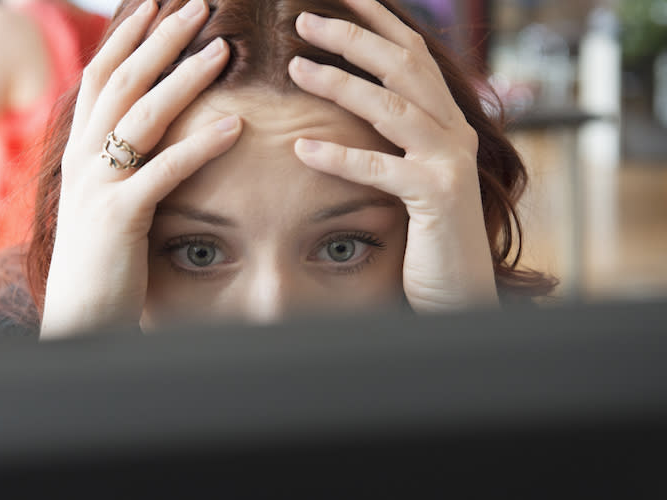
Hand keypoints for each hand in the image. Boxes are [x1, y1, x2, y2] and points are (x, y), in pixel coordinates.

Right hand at [41, 0, 242, 337]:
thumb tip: (155, 140)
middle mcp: (82, 159)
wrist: (79, 318)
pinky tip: (236, 123)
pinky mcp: (119, 218)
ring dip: (184, 78)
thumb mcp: (105, 203)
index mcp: (79, 151)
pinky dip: (201, 144)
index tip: (155, 5)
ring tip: (223, 49)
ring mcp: (97, 186)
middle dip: (160, 39)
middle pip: (122, 82)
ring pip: (141, 116)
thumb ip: (122, 166)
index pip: (101, 78)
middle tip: (196, 4)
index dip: (128, 38)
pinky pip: (163, 171)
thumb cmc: (102, 262)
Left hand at [289, 0, 497, 311]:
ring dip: (341, 84)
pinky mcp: (439, 196)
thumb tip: (346, 111)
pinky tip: (302, 148)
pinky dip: (341, 157)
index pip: (411, 55)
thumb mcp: (410, 177)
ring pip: (393, 108)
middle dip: (353, 37)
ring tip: (295, 68)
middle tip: (303, 20)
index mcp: (445, 120)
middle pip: (403, 67)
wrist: (460, 291)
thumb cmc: (427, 236)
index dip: (378, 21)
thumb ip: (391, 141)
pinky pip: (383, 170)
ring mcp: (450, 162)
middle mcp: (454, 132)